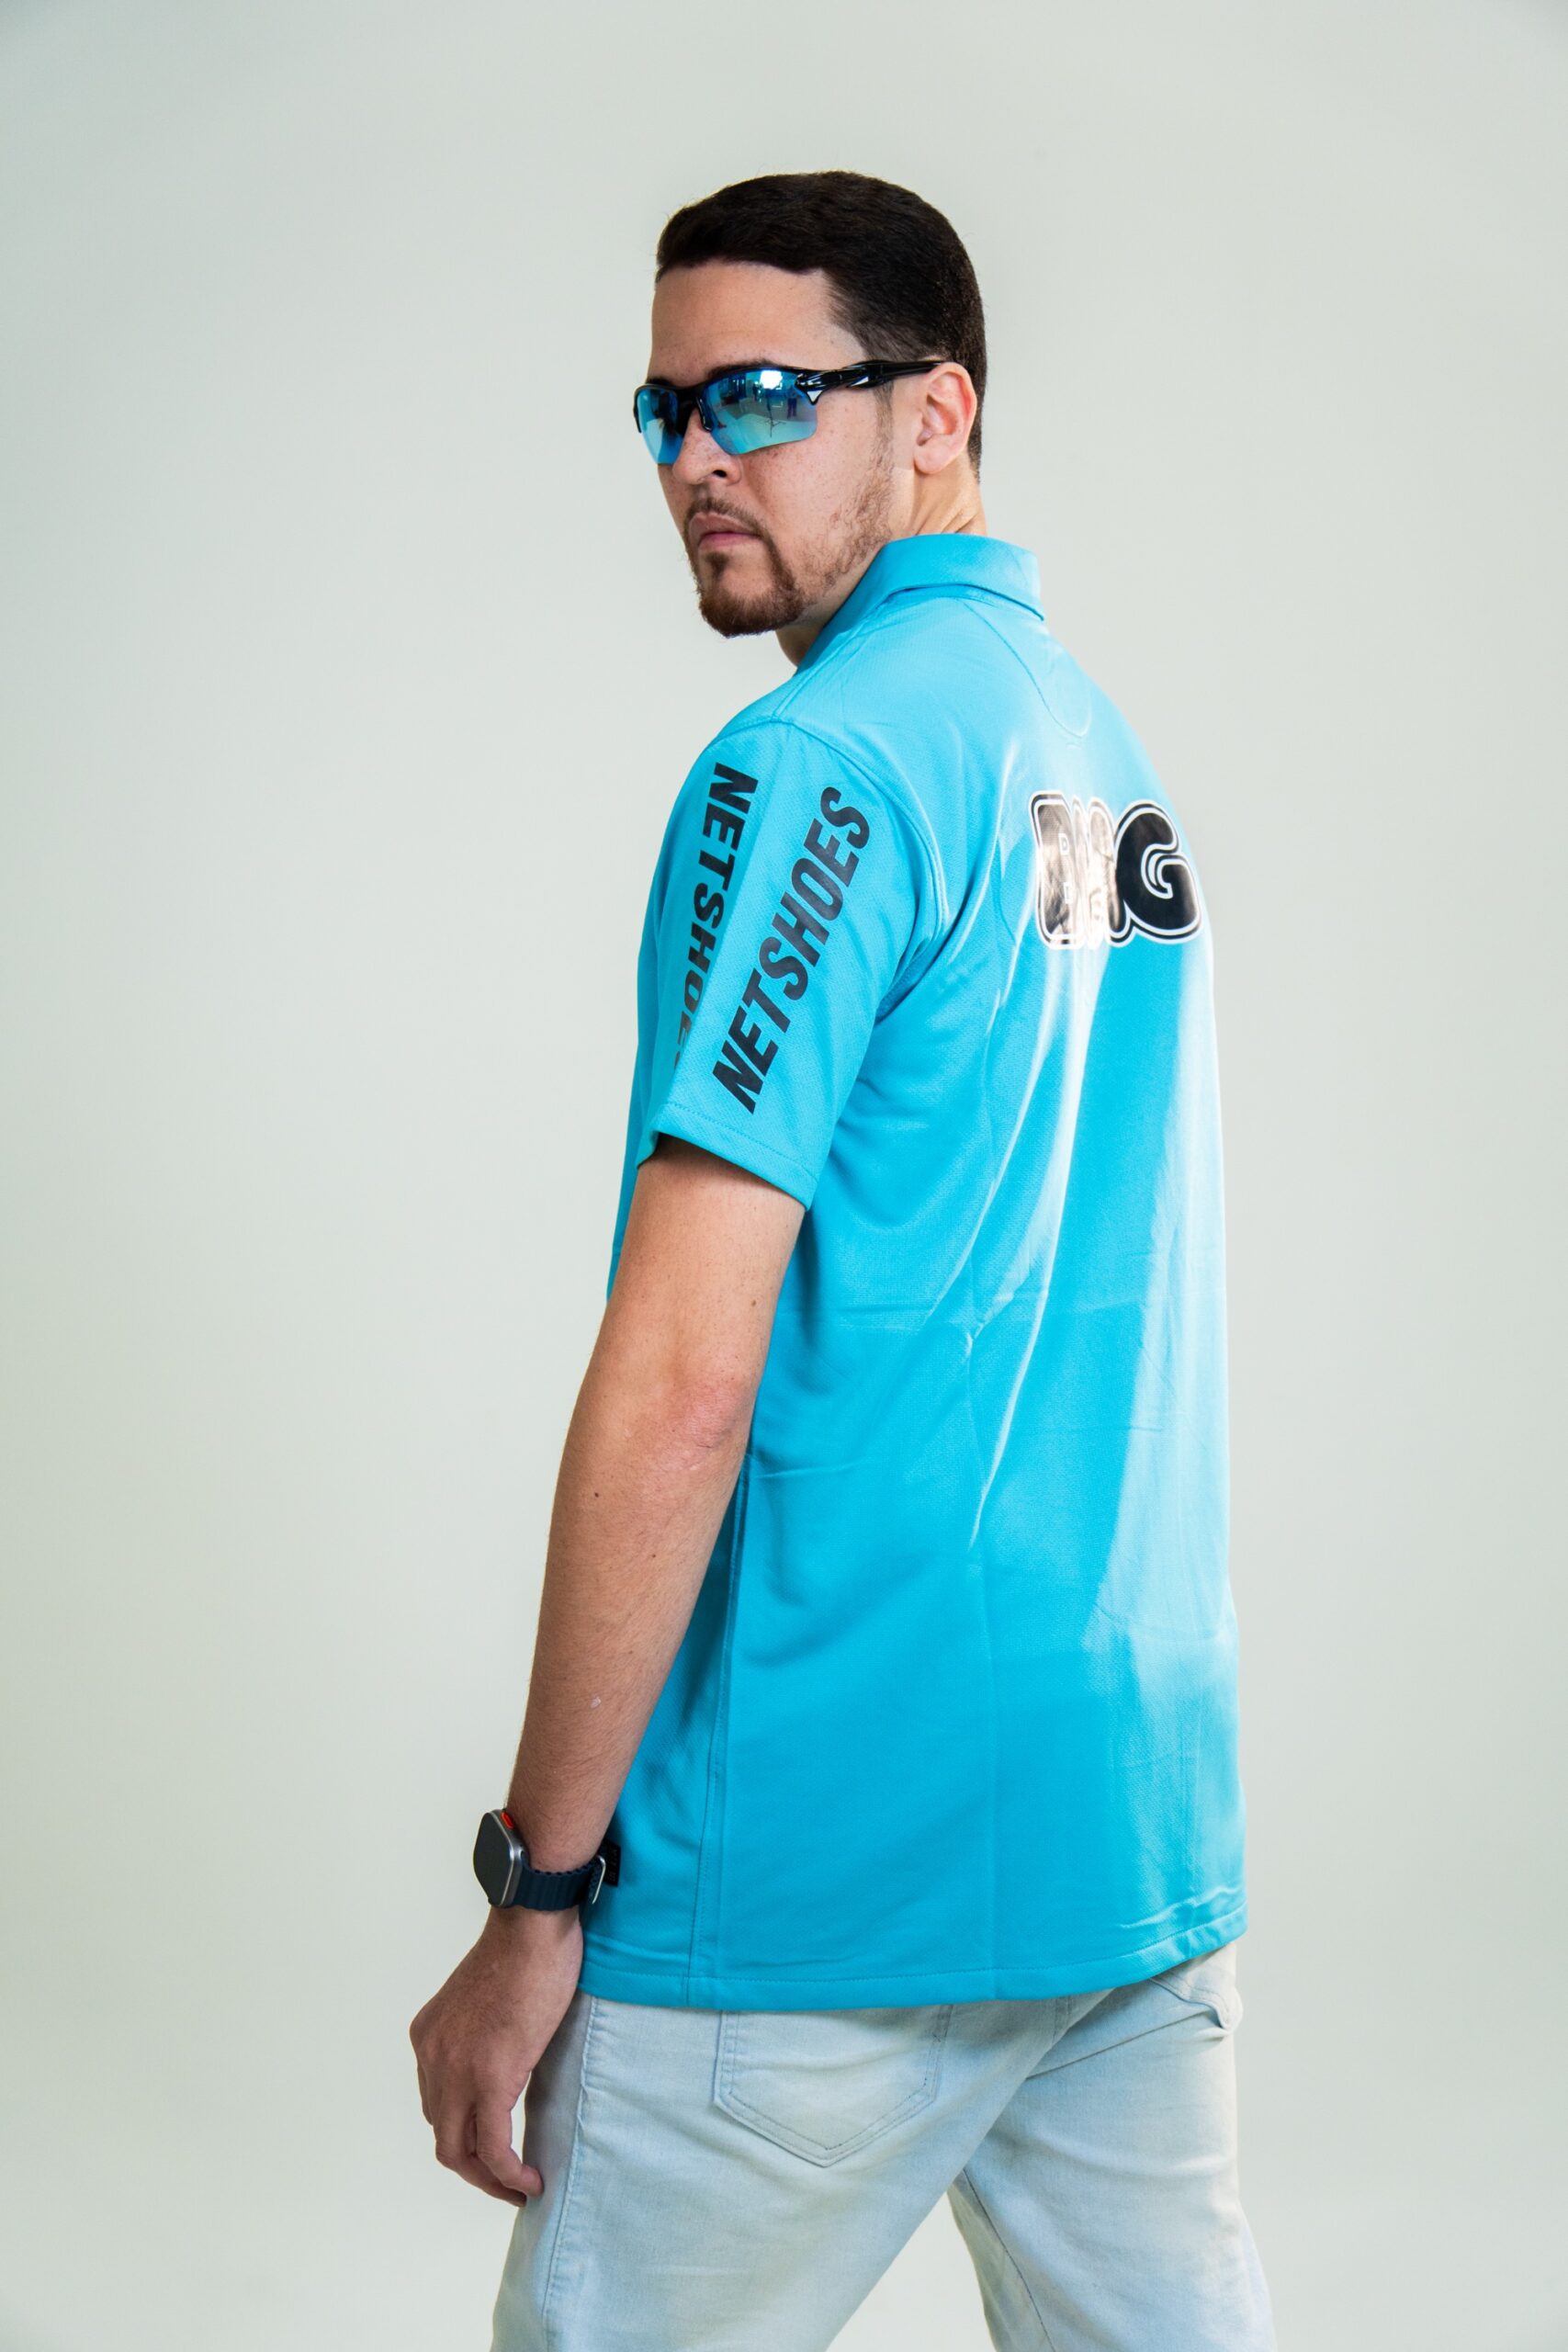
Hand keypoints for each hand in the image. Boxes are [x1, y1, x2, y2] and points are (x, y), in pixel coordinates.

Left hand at [409, 1904, 582, 2204]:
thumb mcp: (485, 2000)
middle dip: (473, 2169)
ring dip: (489, 2178)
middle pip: (443, 2137)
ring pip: (460, 2151)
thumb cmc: (523, 1948)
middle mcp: (432, 2057)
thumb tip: (504, 2064)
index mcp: (428, 2036)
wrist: (533, 1924)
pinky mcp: (491, 2079)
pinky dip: (509, 2174)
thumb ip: (481, 2036)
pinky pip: (493, 2147)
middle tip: (506, 2182)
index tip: (493, 2147)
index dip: (464, 2134)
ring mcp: (457, 2071)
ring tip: (519, 2186)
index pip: (437, 2104)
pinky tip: (529, 2181)